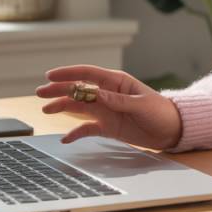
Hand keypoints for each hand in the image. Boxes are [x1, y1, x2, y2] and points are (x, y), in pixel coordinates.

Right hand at [35, 65, 183, 148]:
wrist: (171, 130)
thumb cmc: (160, 111)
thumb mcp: (141, 104)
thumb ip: (118, 100)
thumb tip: (97, 94)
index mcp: (116, 82)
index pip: (88, 74)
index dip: (68, 73)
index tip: (51, 75)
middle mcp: (107, 94)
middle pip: (78, 90)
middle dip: (59, 90)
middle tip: (40, 93)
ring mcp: (105, 110)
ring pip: (79, 107)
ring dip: (62, 107)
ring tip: (45, 110)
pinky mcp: (107, 126)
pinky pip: (87, 128)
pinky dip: (76, 132)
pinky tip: (65, 137)